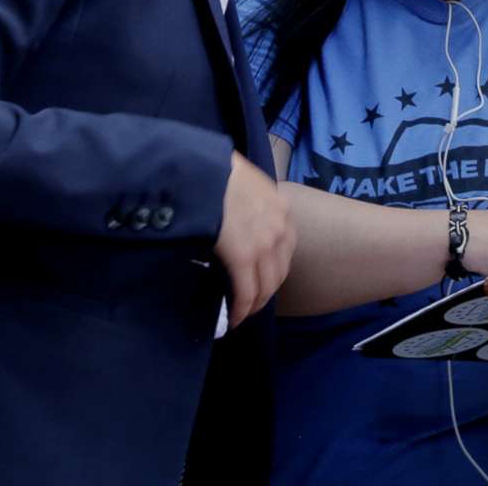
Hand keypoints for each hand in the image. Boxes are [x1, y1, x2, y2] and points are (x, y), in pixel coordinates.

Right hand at [215, 150, 296, 326]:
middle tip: (251, 303)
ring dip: (255, 304)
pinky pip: (246, 292)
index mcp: (281, 207)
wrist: (201, 169)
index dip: (274, 267)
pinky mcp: (243, 257)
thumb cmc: (215, 169)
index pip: (285, 248)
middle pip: (279, 271)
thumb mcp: (244, 179)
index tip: (261, 279)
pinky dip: (242, 309)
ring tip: (242, 313)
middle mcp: (280, 227)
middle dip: (266, 291)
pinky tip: (234, 317)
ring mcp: (264, 243)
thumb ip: (249, 200)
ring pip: (266, 286)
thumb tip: (235, 215)